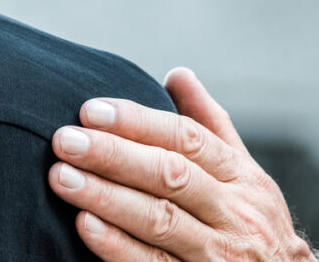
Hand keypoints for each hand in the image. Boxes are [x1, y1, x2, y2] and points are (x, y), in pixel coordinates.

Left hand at [48, 68, 318, 260]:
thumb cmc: (256, 227)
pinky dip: (118, 246)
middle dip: (115, 155)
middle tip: (66, 140)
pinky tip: (85, 226)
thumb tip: (178, 74)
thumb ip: (211, 126)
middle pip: (171, 175)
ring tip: (63, 178)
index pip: (189, 138)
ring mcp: (218, 253)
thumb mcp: (247, 176)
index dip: (139, 122)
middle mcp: (234, 212)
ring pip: (159, 219)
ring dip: (107, 197)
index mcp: (242, 177)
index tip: (91, 110)